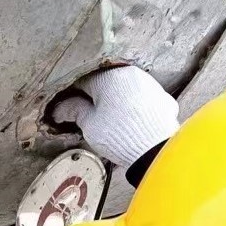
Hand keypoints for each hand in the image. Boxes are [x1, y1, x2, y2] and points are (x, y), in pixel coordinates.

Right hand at [53, 66, 179, 169]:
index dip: (73, 96)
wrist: (155, 150)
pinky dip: (135, 109)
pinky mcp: (163, 99)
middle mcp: (131, 74)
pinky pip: (143, 100)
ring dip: (117, 102)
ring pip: (126, 90)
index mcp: (108, 76)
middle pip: (107, 83)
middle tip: (90, 118)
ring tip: (113, 123)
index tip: (69, 109)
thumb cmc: (120, 136)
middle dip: (96, 98)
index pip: (83, 81)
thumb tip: (62, 108)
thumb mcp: (89, 125)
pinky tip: (130, 124)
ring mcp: (150, 86)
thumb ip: (75, 111)